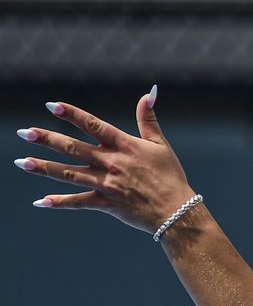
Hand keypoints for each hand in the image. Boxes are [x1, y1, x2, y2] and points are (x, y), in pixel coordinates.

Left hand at [17, 89, 195, 234]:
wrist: (177, 212)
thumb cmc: (171, 177)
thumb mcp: (161, 145)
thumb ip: (148, 119)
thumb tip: (148, 93)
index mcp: (124, 146)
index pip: (93, 126)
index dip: (72, 114)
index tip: (52, 106)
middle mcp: (111, 164)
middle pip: (73, 148)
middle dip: (47, 140)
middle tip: (24, 133)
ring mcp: (107, 185)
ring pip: (69, 174)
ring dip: (44, 168)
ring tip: (21, 163)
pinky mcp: (106, 204)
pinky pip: (79, 203)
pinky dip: (60, 203)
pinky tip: (41, 201)